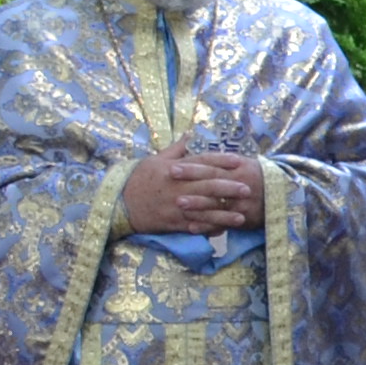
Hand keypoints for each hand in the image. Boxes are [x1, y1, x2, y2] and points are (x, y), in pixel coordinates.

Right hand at [122, 151, 260, 235]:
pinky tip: (222, 231)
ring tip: (241, 216)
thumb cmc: (137, 179)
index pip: (202, 162)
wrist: (117, 203)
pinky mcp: (171, 222)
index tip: (239, 161)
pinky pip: (192, 226)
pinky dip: (207, 228)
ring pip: (203, 210)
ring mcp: (174, 206)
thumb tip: (190, 134)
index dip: (222, 161)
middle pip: (207, 186)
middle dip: (229, 188)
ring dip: (223, 214)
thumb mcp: (154, 159)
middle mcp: (177, 187)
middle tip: (248, 189)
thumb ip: (176, 149)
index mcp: (174, 169)